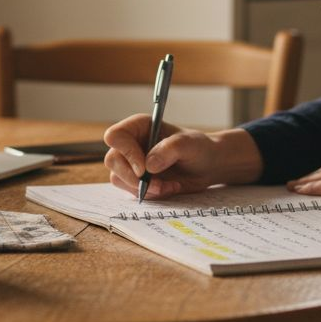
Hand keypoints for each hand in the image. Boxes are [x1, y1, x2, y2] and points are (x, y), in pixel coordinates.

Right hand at [103, 115, 262, 199]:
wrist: (207, 166)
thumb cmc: (199, 148)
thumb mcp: (190, 144)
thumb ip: (169, 149)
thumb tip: (148, 166)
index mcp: (139, 126)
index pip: (115, 136)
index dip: (126, 153)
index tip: (144, 169)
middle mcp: (131, 143)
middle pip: (113, 160)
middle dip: (134, 178)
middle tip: (159, 185)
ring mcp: (132, 162)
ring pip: (118, 178)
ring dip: (143, 188)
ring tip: (168, 186)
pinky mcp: (136, 179)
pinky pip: (130, 190)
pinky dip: (149, 194)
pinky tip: (168, 188)